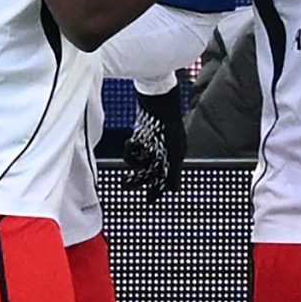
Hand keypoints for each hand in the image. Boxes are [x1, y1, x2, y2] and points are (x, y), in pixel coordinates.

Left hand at [124, 82, 187, 200]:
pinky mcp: (141, 136)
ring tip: (129, 154)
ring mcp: (152, 144)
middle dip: (138, 178)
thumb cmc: (169, 126)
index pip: (166, 179)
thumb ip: (173, 173)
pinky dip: (130, 148)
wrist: (158, 101)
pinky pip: (134, 149)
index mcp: (175, 157)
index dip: (157, 189)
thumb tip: (175, 192)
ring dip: (133, 160)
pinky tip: (131, 142)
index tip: (149, 200)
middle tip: (125, 183)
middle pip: (150, 172)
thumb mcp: (174, 152)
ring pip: (140, 161)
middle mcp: (164, 152)